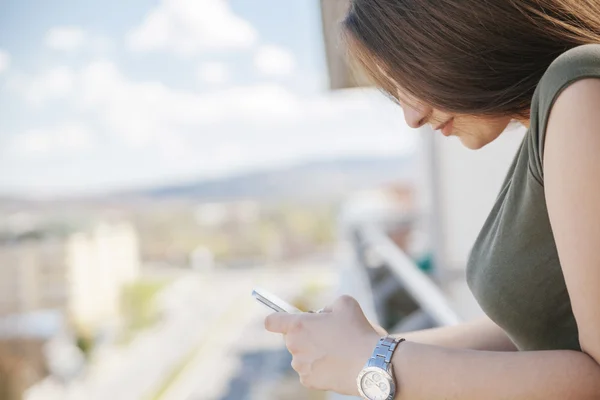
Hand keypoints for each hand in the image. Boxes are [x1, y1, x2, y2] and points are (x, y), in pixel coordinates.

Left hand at [265, 295, 380, 394]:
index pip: (272, 321)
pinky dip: (319, 367)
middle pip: (292, 337)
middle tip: (328, 333)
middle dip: (306, 334)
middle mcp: (294, 345)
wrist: (371, 363)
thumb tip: (323, 315)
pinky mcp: (309, 381)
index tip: (283, 319)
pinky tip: (336, 363)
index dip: (277, 319)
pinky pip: (309, 370)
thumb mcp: (344, 303)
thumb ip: (327, 306)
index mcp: (298, 325)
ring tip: (337, 349)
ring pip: (301, 354)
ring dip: (313, 351)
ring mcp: (300, 365)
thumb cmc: (358, 331)